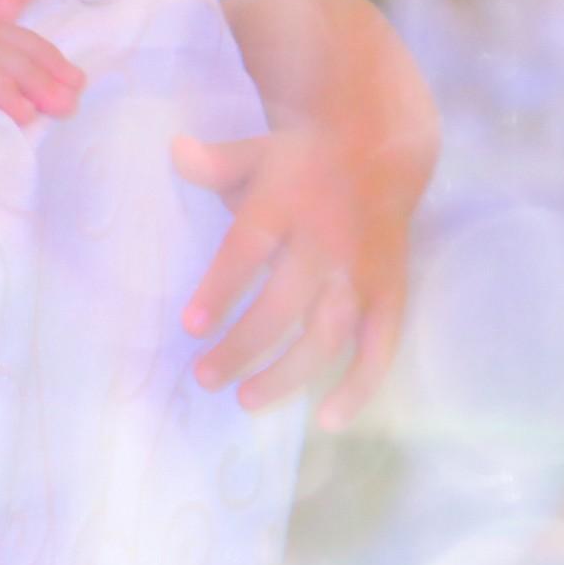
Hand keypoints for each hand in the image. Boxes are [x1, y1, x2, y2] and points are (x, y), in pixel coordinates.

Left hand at [173, 128, 408, 427]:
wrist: (382, 144)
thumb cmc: (299, 159)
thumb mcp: (255, 151)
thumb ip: (213, 164)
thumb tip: (174, 152)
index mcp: (287, 202)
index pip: (249, 249)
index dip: (221, 289)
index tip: (190, 326)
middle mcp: (326, 239)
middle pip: (283, 303)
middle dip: (243, 345)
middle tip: (204, 377)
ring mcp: (361, 270)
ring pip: (327, 333)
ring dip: (288, 373)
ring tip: (246, 400)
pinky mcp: (389, 290)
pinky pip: (380, 345)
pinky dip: (360, 385)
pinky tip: (329, 420)